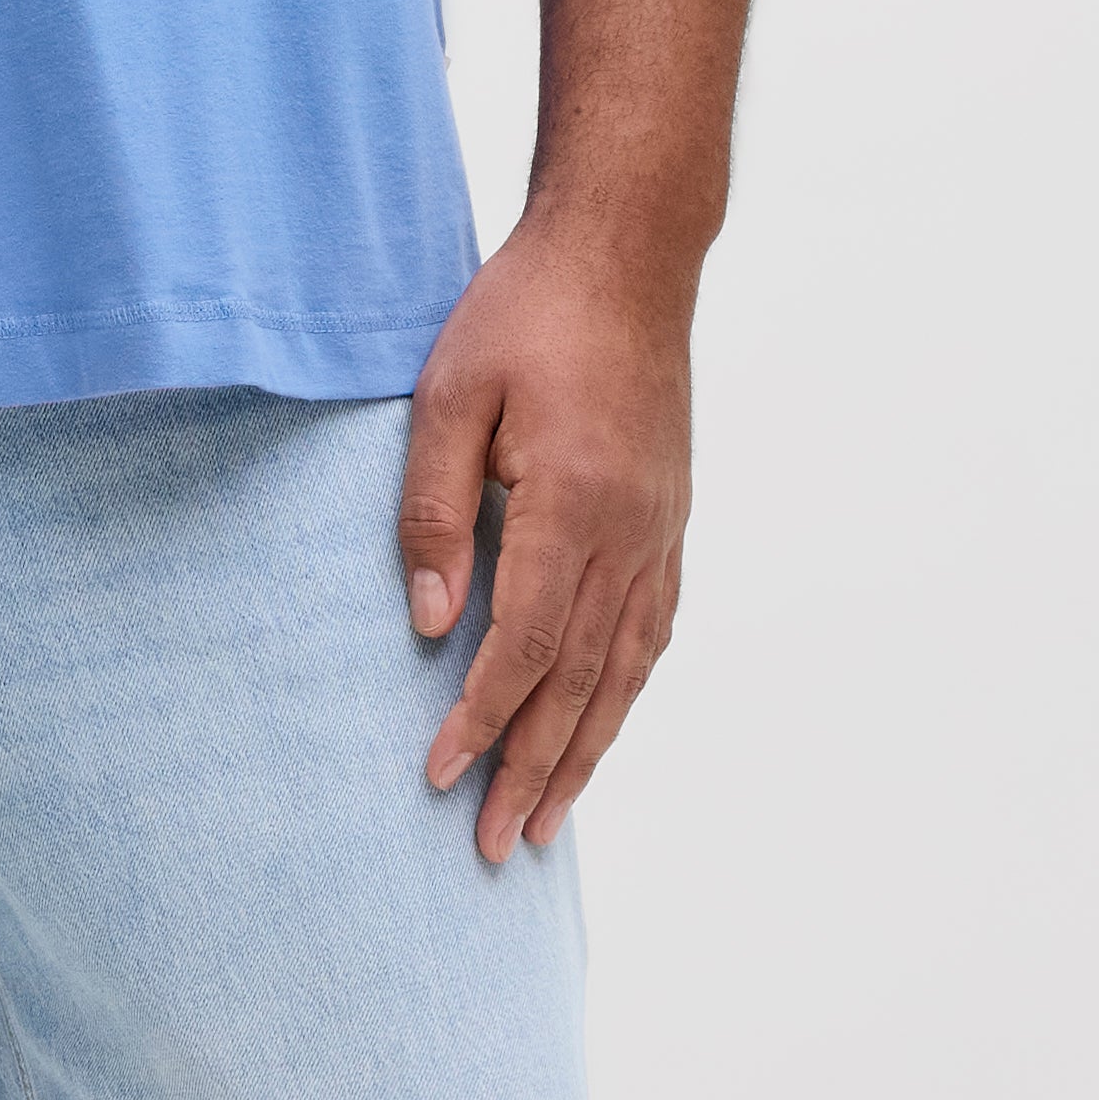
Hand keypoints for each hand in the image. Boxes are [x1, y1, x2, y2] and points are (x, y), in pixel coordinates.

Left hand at [395, 218, 699, 865]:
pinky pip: (652, 630)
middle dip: (534, 769)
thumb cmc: (526, 314)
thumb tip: (428, 621)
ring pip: (625, 669)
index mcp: (572, 503)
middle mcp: (630, 532)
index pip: (522, 646)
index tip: (439, 777)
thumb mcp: (452, 397)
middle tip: (498, 846)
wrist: (626, 253)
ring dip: (587, 751)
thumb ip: (434, 511)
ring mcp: (661, 529)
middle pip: (580, 682)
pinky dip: (625, 692)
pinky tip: (602, 727)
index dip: (479, 720)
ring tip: (550, 819)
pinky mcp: (671, 518)